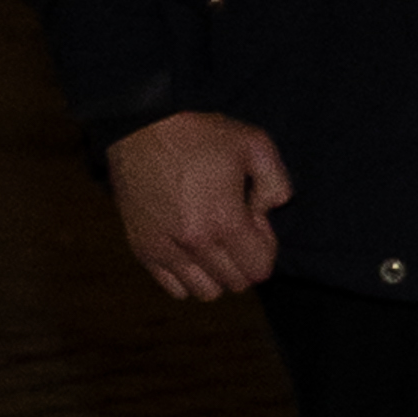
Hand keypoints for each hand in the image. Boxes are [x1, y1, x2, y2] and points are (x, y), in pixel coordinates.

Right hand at [109, 109, 291, 300]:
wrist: (140, 125)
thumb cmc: (198, 132)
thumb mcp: (254, 143)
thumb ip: (277, 182)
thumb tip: (271, 210)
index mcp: (224, 222)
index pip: (259, 269)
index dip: (264, 246)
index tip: (253, 218)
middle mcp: (194, 244)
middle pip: (236, 283)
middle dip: (242, 258)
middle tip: (232, 223)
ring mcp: (164, 250)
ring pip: (206, 291)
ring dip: (216, 272)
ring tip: (211, 238)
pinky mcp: (142, 248)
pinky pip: (174, 287)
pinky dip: (187, 276)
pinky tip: (189, 247)